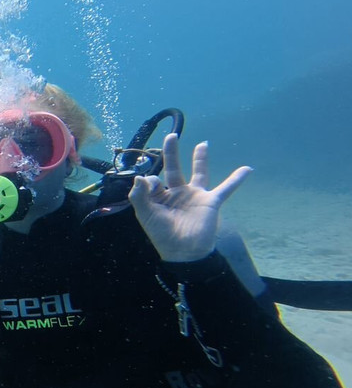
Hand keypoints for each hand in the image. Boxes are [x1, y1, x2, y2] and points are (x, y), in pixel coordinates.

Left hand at [128, 134, 251, 262]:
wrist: (184, 252)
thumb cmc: (162, 235)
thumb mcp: (145, 215)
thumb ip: (139, 195)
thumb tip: (139, 176)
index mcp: (159, 197)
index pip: (153, 179)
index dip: (150, 181)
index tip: (152, 187)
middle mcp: (177, 193)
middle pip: (174, 168)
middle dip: (172, 152)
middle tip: (171, 136)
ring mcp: (195, 196)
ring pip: (199, 173)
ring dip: (200, 158)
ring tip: (203, 144)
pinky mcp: (211, 201)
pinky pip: (226, 188)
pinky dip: (237, 179)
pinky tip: (248, 168)